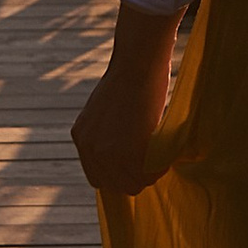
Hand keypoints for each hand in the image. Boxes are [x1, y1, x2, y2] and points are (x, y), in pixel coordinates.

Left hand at [71, 2, 183, 193]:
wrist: (138, 62)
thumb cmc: (132, 77)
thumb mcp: (109, 109)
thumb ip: (109, 133)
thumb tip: (126, 153)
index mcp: (81, 135)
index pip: (97, 176)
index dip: (121, 175)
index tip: (139, 165)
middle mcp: (87, 146)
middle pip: (112, 185)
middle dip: (135, 178)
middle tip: (155, 161)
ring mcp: (105, 152)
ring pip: (130, 185)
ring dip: (148, 175)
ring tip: (162, 157)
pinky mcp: (125, 153)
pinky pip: (145, 176)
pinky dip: (159, 169)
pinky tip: (167, 156)